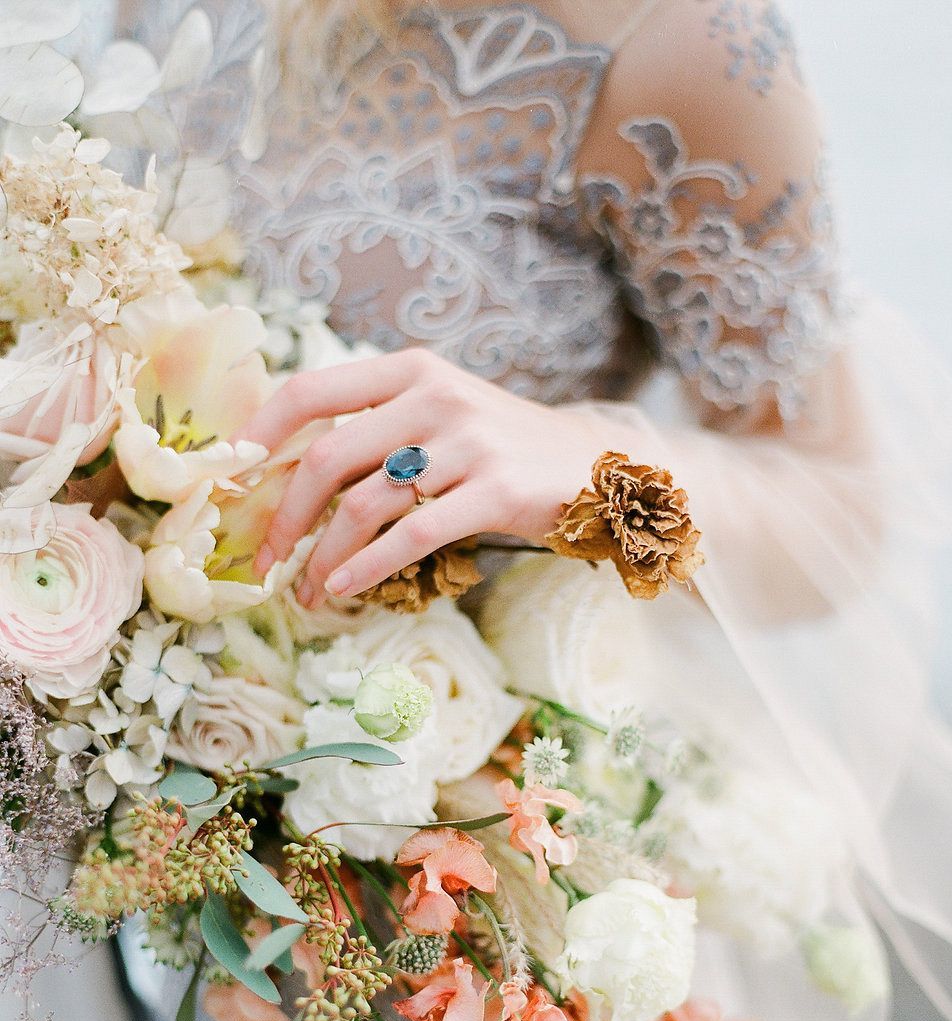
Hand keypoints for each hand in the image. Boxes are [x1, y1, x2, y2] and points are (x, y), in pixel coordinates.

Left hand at [237, 348, 608, 606]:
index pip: (313, 388)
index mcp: (411, 371)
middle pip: (329, 456)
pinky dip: (369, 566)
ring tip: (309, 591)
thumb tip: (286, 475)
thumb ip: (378, 429)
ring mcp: (468, 442)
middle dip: (284, 516)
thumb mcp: (441, 416)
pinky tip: (347, 588)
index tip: (230, 474)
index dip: (262, 432)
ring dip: (325, 556)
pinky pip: (414, 533)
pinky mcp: (495, 490)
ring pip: (366, 503)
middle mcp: (435, 396)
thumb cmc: (501, 451)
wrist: (595, 465)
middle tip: (265, 560)